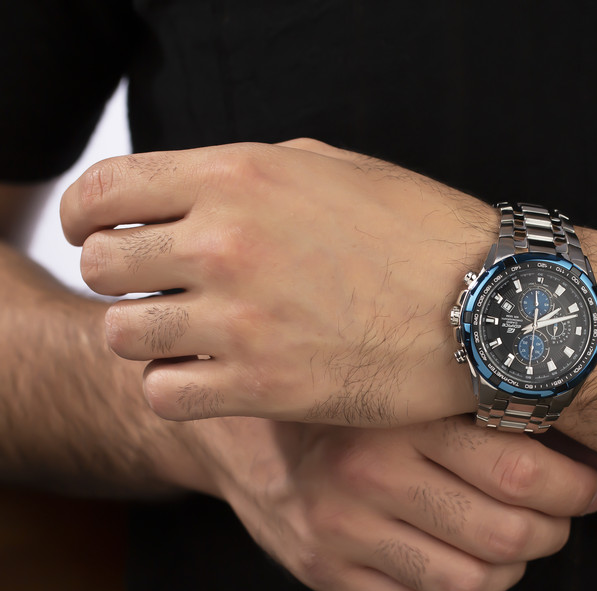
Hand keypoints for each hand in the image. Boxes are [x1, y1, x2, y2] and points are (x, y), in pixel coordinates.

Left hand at [61, 139, 492, 425]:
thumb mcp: (333, 171)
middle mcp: (226, 244)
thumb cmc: (421, 235)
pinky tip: (209, 381)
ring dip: (147, 339)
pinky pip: (165, 395)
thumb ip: (250, 178)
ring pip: (125, 336)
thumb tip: (195, 196)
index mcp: (238, 178)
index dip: (87, 217)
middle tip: (155, 295)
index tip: (101, 237)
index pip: (105, 192)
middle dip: (118, 280)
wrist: (490, 306)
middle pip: (103, 267)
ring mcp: (240, 320)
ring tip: (188, 341)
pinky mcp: (264, 388)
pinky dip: (175, 388)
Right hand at [179, 414, 596, 590]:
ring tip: (513, 544)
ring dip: (512, 572)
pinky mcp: (323, 572)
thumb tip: (581, 443)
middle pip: (504, 535)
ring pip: (470, 585)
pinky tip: (462, 573)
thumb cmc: (347, 402)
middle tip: (559, 515)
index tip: (592, 485)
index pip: (519, 471)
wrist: (247, 430)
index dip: (576, 488)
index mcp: (398, 418)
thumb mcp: (409, 387)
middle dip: (554, 531)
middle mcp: (366, 477)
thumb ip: (482, 408)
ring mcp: (340, 533)